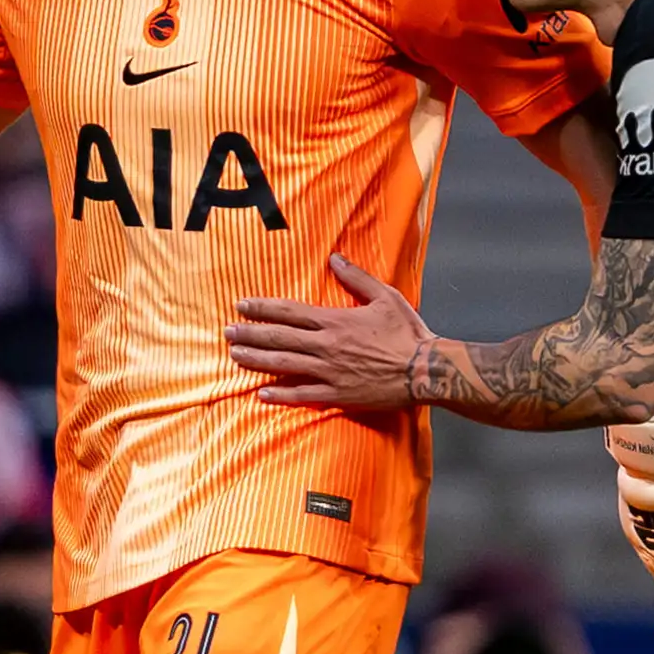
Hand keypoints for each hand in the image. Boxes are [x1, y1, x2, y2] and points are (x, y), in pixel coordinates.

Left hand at [230, 255, 432, 410]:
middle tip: (227, 332)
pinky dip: (280, 395)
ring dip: (256, 361)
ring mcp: (330, 372)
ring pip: (284, 365)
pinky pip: (303, 395)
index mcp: (335, 320)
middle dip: (250, 334)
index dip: (263, 308)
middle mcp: (327, 346)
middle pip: (279, 338)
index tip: (241, 306)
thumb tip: (335, 258)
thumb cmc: (408, 333)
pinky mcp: (338, 395)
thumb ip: (356, 278)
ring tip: (235, 356)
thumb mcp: (385, 297)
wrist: (426, 370)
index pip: (290, 312)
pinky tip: (261, 394)